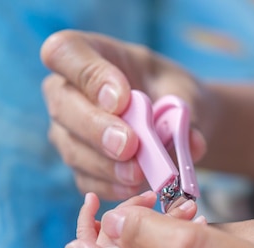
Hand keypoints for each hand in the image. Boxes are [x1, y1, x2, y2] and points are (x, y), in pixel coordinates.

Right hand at [41, 31, 206, 199]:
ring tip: (138, 173)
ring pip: (73, 148)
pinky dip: (110, 186)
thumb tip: (190, 143)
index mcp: (88, 54)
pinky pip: (85, 179)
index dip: (89, 76)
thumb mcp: (182, 91)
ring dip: (106, 164)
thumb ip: (183, 111)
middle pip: (63, 105)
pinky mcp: (79, 165)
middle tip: (129, 145)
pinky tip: (134, 188)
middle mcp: (67, 91)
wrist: (177, 125)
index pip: (65, 52)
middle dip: (96, 128)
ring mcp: (67, 131)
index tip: (121, 97)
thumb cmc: (171, 94)